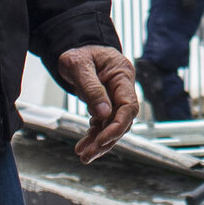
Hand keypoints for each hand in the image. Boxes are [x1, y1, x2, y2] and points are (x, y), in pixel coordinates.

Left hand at [51, 46, 140, 161]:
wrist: (74, 49)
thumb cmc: (78, 52)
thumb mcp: (79, 66)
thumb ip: (91, 88)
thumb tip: (103, 114)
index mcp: (122, 75)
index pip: (129, 106)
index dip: (118, 125)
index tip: (102, 139)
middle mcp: (122, 89)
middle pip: (122, 120)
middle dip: (106, 140)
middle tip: (88, 154)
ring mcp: (115, 98)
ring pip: (112, 126)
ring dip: (99, 143)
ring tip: (83, 155)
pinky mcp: (105, 105)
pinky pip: (102, 125)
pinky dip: (93, 137)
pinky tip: (83, 147)